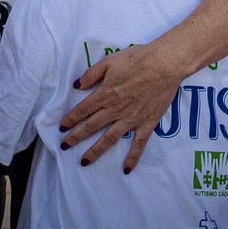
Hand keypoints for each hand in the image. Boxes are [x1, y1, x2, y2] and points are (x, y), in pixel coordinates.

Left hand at [60, 37, 190, 172]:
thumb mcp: (110, 61)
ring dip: (95, 151)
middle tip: (64, 147)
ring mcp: (131, 119)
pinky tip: (126, 169)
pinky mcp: (147, 123)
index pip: (82, 110)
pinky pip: (138, 144)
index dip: (70, 119)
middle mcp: (115, 110)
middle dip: (76, 138)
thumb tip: (77, 86)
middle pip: (91, 127)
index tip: (61, 128)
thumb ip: (92, 74)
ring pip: (109, 139)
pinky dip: (132, 157)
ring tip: (84, 162)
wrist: (165, 64)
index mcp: (105, 94)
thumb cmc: (138, 59)